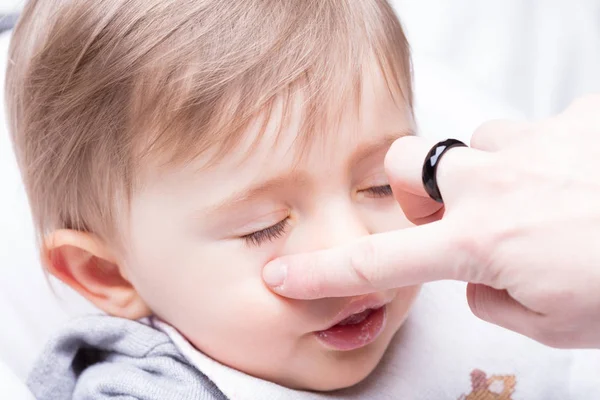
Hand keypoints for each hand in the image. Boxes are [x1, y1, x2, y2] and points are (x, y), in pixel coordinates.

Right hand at [262, 95, 599, 348]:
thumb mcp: (552, 322)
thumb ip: (491, 297)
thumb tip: (479, 274)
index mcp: (479, 243)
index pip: (377, 263)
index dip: (323, 272)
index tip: (284, 272)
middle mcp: (491, 184)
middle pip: (407, 163)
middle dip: (414, 189)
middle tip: (448, 214)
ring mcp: (532, 143)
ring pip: (476, 145)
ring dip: (490, 173)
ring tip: (536, 200)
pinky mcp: (575, 118)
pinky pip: (537, 133)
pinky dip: (546, 158)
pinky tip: (581, 181)